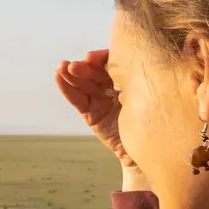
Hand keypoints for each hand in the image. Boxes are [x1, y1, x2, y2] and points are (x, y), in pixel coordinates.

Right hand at [55, 49, 137, 169]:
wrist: (143, 151)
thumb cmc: (150, 121)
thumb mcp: (142, 95)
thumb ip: (131, 81)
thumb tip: (123, 64)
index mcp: (127, 77)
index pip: (111, 62)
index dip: (100, 58)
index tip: (91, 57)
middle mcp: (112, 86)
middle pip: (95, 73)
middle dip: (84, 68)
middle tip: (75, 66)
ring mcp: (100, 99)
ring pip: (84, 84)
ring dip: (71, 75)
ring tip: (62, 67)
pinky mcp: (90, 113)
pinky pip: (77, 99)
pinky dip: (67, 89)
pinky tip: (58, 77)